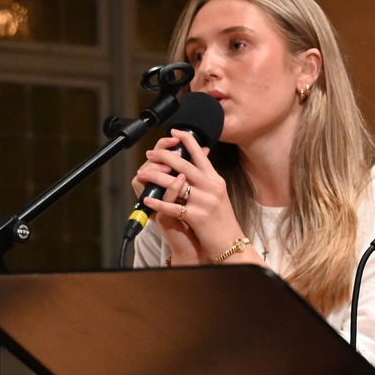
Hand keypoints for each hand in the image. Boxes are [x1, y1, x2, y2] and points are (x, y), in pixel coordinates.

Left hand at [132, 129, 241, 263]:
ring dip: (155, 177)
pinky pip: (173, 207)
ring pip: (175, 183)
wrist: (231, 243)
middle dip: (164, 156)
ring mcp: (205, 201)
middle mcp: (212, 187)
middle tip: (151, 153)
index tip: (174, 131)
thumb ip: (206, 178)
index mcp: (215, 180)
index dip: (187, 140)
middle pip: (184, 165)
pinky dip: (158, 203)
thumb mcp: (218, 194)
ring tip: (142, 174)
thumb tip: (199, 159)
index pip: (201, 154)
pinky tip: (147, 200)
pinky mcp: (198, 216)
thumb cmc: (222, 220)